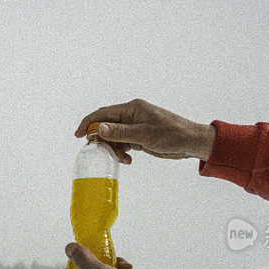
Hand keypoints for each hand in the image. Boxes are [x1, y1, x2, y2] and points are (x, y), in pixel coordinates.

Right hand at [74, 98, 215, 164]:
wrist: (190, 142)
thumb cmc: (171, 134)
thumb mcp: (144, 135)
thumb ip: (121, 132)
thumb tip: (99, 128)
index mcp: (132, 108)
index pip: (103, 113)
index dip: (88, 123)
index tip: (78, 135)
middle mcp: (131, 115)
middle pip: (107, 126)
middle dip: (103, 141)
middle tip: (103, 153)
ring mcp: (135, 126)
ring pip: (114, 137)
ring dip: (114, 149)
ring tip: (124, 159)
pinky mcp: (140, 137)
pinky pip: (123, 143)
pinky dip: (123, 152)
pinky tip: (129, 160)